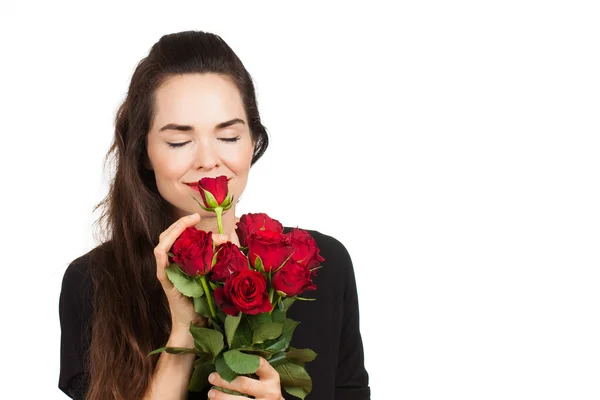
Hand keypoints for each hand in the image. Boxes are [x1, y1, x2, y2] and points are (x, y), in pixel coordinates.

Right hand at [153, 213, 229, 332]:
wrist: (197, 323)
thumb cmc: (207, 300)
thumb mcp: (214, 273)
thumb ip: (218, 257)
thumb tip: (227, 239)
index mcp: (182, 261)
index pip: (177, 236)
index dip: (184, 224)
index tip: (196, 216)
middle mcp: (171, 264)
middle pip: (167, 236)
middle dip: (181, 224)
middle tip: (195, 217)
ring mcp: (166, 271)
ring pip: (162, 244)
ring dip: (176, 232)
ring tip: (188, 224)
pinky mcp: (165, 281)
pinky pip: (160, 261)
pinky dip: (163, 250)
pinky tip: (170, 244)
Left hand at [207, 357, 283, 398]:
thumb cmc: (265, 388)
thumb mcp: (265, 378)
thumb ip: (253, 370)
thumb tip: (228, 359)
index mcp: (271, 377)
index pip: (259, 364)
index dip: (244, 359)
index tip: (229, 357)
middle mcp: (269, 391)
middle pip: (244, 384)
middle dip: (225, 381)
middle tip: (212, 377)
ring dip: (222, 397)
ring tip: (211, 393)